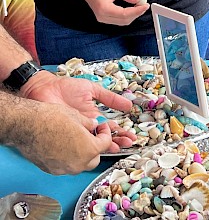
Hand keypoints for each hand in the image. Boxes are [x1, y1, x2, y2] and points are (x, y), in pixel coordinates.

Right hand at [12, 97, 112, 174]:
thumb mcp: (76, 116)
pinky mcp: (51, 170)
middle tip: (92, 134)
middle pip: (95, 158)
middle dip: (96, 146)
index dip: (105, 133)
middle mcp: (77, 163)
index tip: (102, 127)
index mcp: (88, 149)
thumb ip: (89, 123)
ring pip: (81, 164)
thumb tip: (93, 124)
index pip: (105, 144)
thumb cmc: (50, 119)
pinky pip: (67, 166)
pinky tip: (65, 146)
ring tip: (79, 140)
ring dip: (84, 154)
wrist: (27, 126)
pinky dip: (70, 158)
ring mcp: (64, 169)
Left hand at [21, 71, 135, 148]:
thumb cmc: (66, 88)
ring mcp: (77, 133)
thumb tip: (128, 104)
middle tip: (128, 144)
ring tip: (118, 148)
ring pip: (94, 143)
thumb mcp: (92, 90)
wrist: (45, 90)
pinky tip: (97, 151)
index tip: (132, 137)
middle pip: (105, 138)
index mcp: (95, 116)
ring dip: (107, 146)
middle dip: (118, 141)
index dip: (122, 132)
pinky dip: (89, 148)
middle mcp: (87, 127)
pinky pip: (80, 144)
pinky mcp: (67, 136)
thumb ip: (109, 98)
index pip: (111, 127)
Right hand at [78, 0, 148, 24]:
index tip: (145, 5)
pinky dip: (127, 15)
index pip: (125, 14)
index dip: (137, 11)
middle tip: (144, 4)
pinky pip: (119, 20)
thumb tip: (138, 0)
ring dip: (133, 15)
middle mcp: (103, 17)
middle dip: (136, 13)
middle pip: (125, 20)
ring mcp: (103, 19)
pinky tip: (132, 8)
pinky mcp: (105, 18)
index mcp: (104, 9)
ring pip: (123, 22)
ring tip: (139, 5)